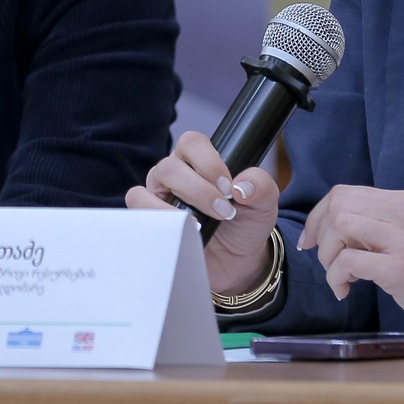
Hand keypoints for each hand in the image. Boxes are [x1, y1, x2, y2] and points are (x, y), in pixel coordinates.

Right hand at [124, 130, 279, 296]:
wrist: (238, 260)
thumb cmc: (245, 223)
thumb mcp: (264, 203)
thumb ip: (260, 185)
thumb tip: (241, 186)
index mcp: (198, 161)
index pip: (192, 143)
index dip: (208, 162)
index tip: (228, 187)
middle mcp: (173, 175)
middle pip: (169, 167)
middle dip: (198, 191)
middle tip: (223, 210)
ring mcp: (158, 199)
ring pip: (146, 191)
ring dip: (173, 210)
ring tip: (197, 225)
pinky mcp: (151, 224)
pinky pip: (138, 217)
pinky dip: (157, 224)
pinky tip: (181, 234)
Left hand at [299, 185, 403, 341]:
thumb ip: (374, 223)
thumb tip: (328, 226)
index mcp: (402, 202)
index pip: (343, 193)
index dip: (318, 216)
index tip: (312, 240)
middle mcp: (403, 214)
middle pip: (336, 205)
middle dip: (319, 235)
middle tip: (328, 261)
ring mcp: (403, 240)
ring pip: (339, 227)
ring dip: (328, 256)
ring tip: (341, 276)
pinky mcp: (400, 268)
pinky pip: (348, 262)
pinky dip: (336, 277)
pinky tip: (346, 290)